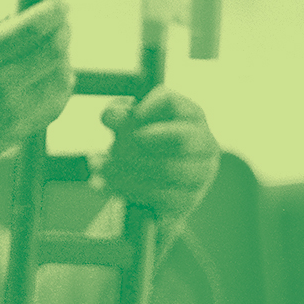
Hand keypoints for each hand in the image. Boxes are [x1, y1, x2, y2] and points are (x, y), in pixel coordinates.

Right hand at [0, 0, 74, 182]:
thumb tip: (1, 16)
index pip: (32, 28)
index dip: (53, 11)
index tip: (61, 1)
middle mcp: (1, 84)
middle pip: (53, 50)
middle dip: (63, 30)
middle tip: (61, 21)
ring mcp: (13, 111)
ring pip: (60, 78)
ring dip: (65, 57)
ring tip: (58, 46)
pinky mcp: (18, 132)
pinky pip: (55, 105)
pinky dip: (62, 86)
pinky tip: (56, 75)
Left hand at [98, 88, 219, 221]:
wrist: (145, 187)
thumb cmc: (139, 145)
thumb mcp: (125, 123)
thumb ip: (118, 114)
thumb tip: (111, 117)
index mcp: (191, 116)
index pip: (173, 103)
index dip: (144, 109)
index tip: (121, 119)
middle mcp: (205, 143)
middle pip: (178, 138)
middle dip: (136, 142)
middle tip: (112, 148)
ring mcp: (201, 174)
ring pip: (167, 169)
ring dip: (126, 167)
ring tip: (99, 165)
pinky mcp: (187, 201)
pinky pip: (158, 195)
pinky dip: (126, 188)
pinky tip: (104, 183)